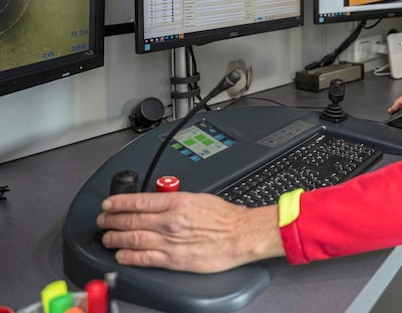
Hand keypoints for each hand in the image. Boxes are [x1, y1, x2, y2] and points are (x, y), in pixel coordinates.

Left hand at [97, 192, 284, 272]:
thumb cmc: (226, 218)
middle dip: (112, 220)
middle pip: (132, 219)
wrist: (241, 235)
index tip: (109, 204)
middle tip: (103, 220)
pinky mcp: (174, 259)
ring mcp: (170, 241)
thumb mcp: (199, 198)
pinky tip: (121, 254)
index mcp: (177, 202)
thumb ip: (177, 200)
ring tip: (107, 237)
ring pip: (133, 238)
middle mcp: (170, 221)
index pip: (139, 201)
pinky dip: (129, 256)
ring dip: (116, 237)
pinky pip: (145, 258)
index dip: (119, 203)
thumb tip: (160, 201)